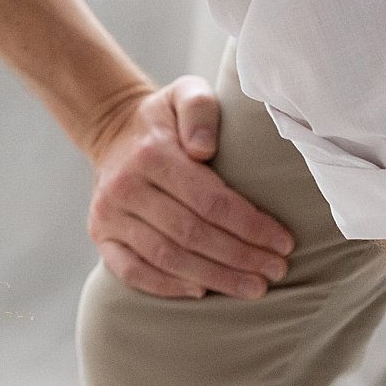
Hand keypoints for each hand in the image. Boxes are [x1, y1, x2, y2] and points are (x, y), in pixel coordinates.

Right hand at [80, 75, 295, 299]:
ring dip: (215, 277)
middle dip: (240, 257)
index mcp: (151, 154)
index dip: (250, 227)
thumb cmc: (164, 119)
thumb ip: (201, 109)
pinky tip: (202, 291)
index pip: (210, 201)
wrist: (112, 130)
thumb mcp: (185, 94)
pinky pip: (131, 270)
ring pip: (166, 257)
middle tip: (277, 270)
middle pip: (191, 234)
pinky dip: (167, 286)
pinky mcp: (101, 234)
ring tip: (254, 288)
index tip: (284, 242)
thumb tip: (205, 149)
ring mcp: (108, 214)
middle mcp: (124, 186)